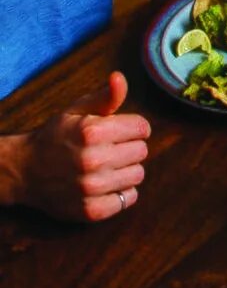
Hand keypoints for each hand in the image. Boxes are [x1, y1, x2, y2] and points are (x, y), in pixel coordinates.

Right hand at [9, 73, 148, 222]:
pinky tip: (106, 185)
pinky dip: (121, 193)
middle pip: (142, 152)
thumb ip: (105, 96)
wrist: (23, 171)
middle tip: (111, 150)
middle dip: (130, 148)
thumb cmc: (55, 137)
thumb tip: (119, 77)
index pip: (142, 128)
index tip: (121, 132)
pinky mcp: (90, 210)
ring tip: (108, 167)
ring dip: (127, 171)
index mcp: (91, 132)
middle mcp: (92, 159)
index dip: (134, 128)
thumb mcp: (77, 111)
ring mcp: (90, 187)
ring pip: (138, 175)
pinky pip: (127, 199)